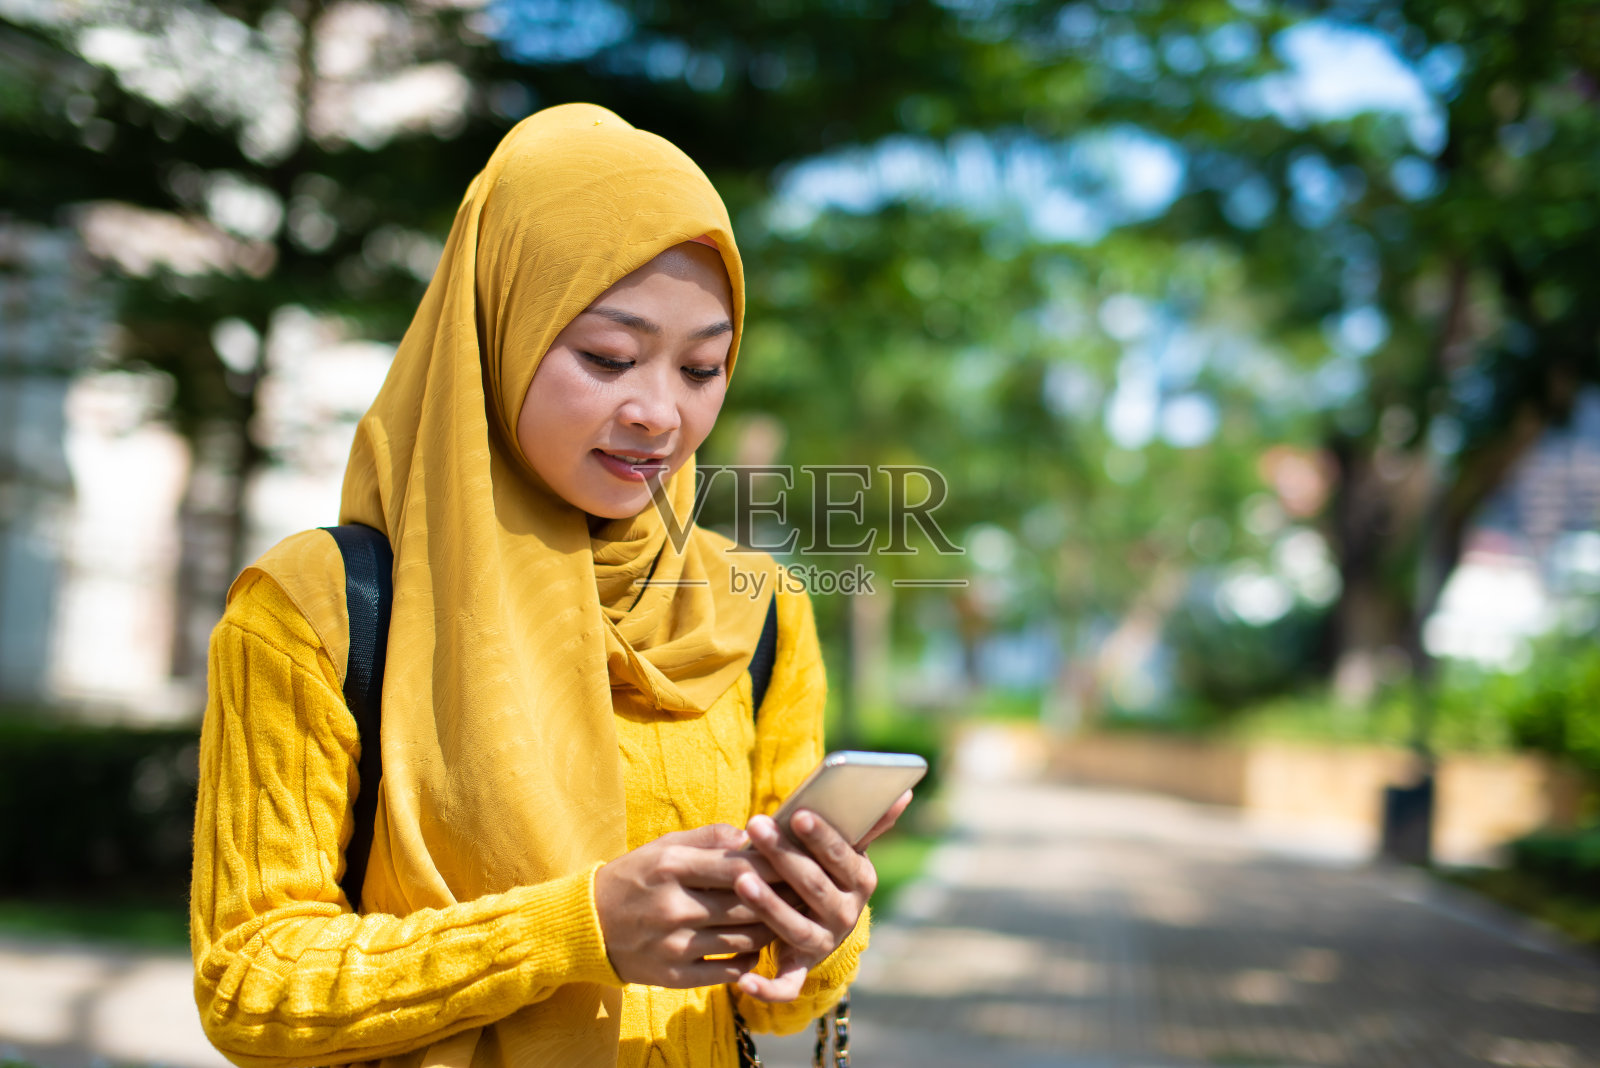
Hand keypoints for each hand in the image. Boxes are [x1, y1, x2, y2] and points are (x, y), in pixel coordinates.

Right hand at [594, 823, 783, 987]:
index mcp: (671, 866)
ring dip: (769, 930)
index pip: (738, 866)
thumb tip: (752, 837)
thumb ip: (708, 839)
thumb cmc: (634, 878)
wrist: (586, 926)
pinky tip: (755, 950)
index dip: (774, 865)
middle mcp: (673, 906)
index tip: (798, 862)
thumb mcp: (663, 847)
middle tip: (806, 893)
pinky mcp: (672, 975)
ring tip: (787, 919)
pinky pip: (725, 971)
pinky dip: (747, 962)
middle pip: (745, 904)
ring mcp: (673, 944)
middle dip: (781, 899)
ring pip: (741, 939)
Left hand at [732, 789, 912, 1002]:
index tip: (796, 814)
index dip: (820, 837)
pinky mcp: (800, 968)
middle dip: (783, 856)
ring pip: (795, 927)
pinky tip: (743, 980)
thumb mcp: (849, 849)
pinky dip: (767, 988)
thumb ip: (870, 823)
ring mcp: (823, 943)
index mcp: (861, 881)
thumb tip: (903, 792)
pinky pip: (786, 985)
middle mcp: (846, 915)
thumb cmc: (828, 871)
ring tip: (741, 880)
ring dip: (768, 906)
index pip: (841, 857)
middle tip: (755, 828)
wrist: (825, 921)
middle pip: (813, 886)